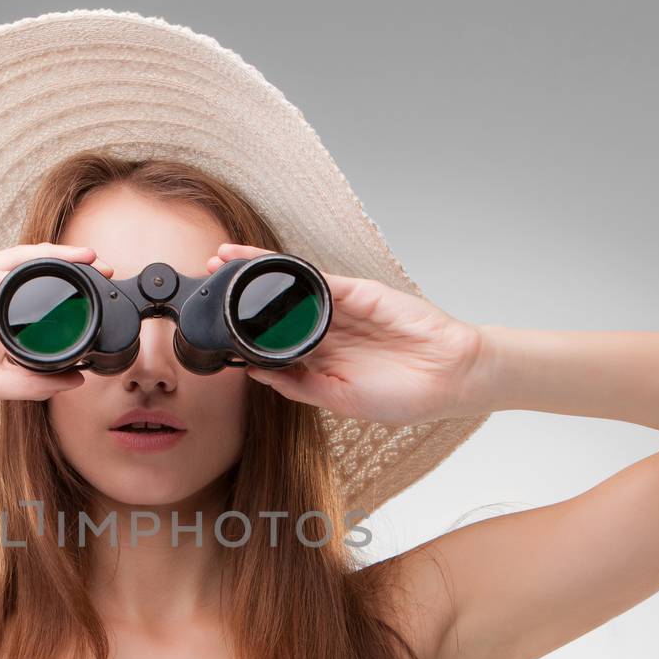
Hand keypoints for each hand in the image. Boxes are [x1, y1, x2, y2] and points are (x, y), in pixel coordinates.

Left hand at [206, 243, 484, 425]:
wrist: (450, 377)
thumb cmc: (404, 395)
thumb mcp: (341, 400)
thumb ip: (299, 386)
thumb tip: (255, 374)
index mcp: (322, 358)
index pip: (273, 337)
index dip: (243, 327)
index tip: (214, 321)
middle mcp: (327, 330)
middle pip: (275, 304)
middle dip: (241, 290)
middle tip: (208, 276)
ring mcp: (342, 309)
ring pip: (290, 285)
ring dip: (257, 271)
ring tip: (224, 258)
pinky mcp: (358, 293)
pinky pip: (317, 277)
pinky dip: (288, 269)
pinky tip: (262, 262)